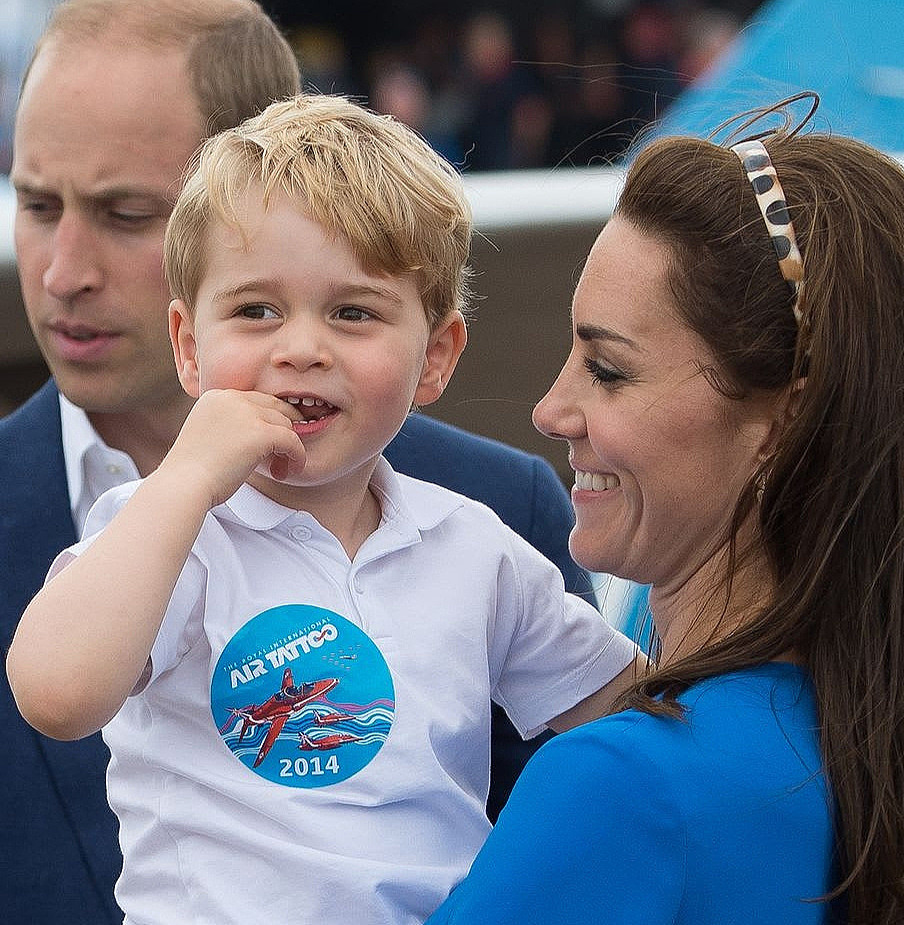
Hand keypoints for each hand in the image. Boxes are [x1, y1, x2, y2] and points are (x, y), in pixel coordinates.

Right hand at [159, 389, 306, 508]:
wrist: (183, 485)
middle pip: (275, 408)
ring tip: (280, 468)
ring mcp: (247, 413)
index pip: (256, 401)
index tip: (273, 442)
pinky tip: (291, 469)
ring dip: (289, 447)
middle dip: (284, 430)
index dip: (269, 421)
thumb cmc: (193, 472)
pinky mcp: (260, 432)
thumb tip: (261, 435)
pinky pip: (292, 440)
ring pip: (285, 424)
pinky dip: (297, 455)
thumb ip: (233, 427)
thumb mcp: (210, 436)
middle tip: (285, 453)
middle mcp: (231, 398)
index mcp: (216, 396)